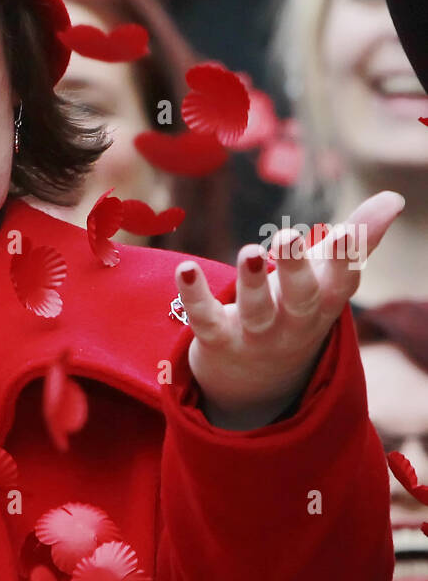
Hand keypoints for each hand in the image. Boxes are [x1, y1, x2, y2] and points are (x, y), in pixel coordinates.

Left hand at [174, 192, 403, 430]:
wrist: (258, 382)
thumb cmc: (298, 312)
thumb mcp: (327, 279)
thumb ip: (357, 240)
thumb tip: (394, 198)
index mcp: (323, 304)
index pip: (341, 284)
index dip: (345, 260)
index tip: (346, 233)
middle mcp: (293, 323)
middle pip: (299, 299)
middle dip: (296, 269)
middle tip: (287, 237)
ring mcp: (255, 336)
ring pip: (256, 312)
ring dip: (251, 283)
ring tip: (248, 250)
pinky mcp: (218, 342)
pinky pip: (206, 321)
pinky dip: (194, 297)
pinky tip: (185, 268)